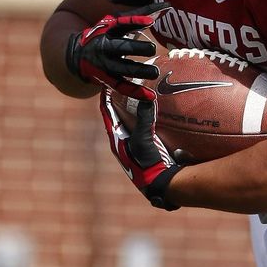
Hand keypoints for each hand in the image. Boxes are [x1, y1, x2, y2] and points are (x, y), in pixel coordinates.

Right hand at [66, 8, 159, 96]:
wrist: (77, 55)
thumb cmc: (105, 34)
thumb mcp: (117, 21)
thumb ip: (142, 14)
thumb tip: (168, 6)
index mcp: (108, 30)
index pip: (122, 23)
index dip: (135, 22)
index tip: (150, 21)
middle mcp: (106, 47)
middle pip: (121, 47)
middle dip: (135, 47)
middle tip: (152, 48)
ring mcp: (106, 65)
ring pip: (123, 69)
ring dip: (139, 71)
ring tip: (155, 72)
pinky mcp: (108, 80)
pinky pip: (122, 87)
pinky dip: (136, 92)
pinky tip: (151, 96)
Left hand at [100, 87, 184, 209]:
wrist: (161, 183)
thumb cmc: (148, 163)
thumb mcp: (143, 139)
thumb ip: (144, 118)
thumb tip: (147, 97)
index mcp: (116, 139)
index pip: (106, 113)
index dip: (105, 98)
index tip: (106, 83)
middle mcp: (124, 141)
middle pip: (118, 115)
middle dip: (119, 100)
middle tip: (123, 84)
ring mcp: (136, 145)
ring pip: (132, 122)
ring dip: (134, 109)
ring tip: (138, 94)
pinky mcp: (149, 148)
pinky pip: (146, 128)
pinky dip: (149, 118)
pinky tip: (158, 111)